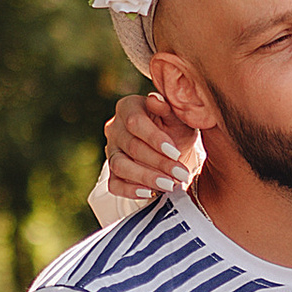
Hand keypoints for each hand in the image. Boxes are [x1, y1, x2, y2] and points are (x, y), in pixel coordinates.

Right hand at [103, 88, 205, 203]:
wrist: (175, 150)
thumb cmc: (177, 128)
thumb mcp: (178, 117)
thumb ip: (168, 108)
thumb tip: (155, 99)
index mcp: (129, 107)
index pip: (135, 122)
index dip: (154, 139)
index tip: (175, 152)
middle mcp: (115, 128)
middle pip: (131, 146)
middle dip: (158, 162)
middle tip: (180, 173)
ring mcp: (112, 151)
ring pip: (120, 166)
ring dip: (146, 177)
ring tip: (169, 185)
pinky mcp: (112, 172)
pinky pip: (114, 184)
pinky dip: (130, 190)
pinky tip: (149, 192)